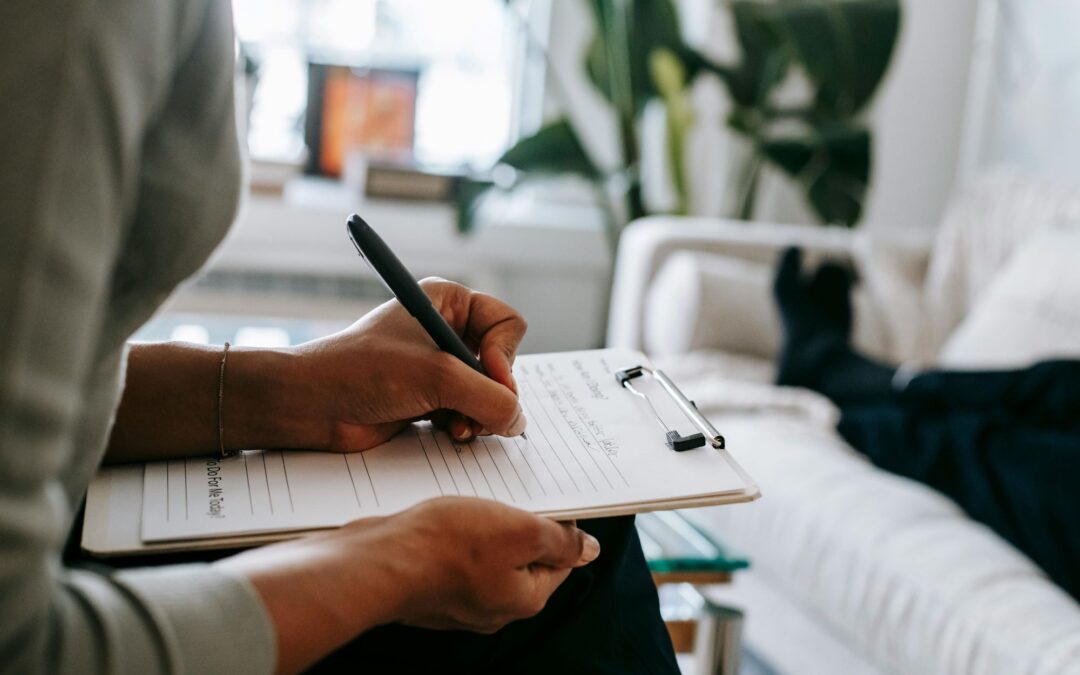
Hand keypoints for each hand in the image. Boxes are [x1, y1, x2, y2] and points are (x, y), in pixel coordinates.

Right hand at [218, 497, 599, 673]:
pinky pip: (455, 557)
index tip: (548, 498)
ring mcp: (459, 601)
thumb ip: (559, 540)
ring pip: (487, 555)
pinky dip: (454, 535)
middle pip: (523, 558)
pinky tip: (444, 516)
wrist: (375, 562)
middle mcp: (494, 607)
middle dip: (519, 523)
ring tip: (473, 501)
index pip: (560, 560)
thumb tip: (589, 550)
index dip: (559, 525)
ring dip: (485, 526)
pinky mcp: (430, 587)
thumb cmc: (445, 546)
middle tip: (508, 494)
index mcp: (524, 599)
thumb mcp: (519, 531)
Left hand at [286, 278, 527, 450]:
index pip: (508, 324)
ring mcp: (439, 366)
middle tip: (477, 413)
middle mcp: (447, 330)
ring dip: (479, 414)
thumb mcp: (436, 377)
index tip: (491, 379)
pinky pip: (470, 412)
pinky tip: (448, 432)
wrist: (312, 405)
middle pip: (503, 363)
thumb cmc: (362, 371)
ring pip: (488, 393)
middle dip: (492, 392)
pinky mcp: (430, 397)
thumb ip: (489, 398)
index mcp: (448, 302)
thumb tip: (519, 421)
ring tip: (459, 427)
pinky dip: (466, 425)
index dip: (506, 355)